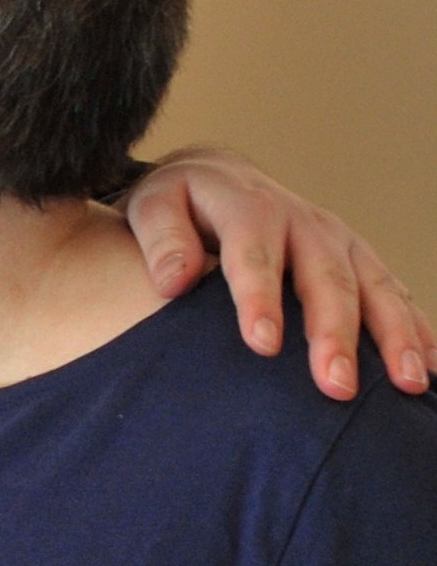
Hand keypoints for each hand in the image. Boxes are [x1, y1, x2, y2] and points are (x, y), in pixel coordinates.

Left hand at [124, 147, 435, 401]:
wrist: (217, 178)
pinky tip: (429, 367)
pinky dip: (416, 327)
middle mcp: (305, 223)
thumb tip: (174, 281)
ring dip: (394, 335)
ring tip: (407, 384)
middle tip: (335, 387)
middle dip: (334, 333)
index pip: (255, 255)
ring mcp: (340, 241)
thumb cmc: (181, 205)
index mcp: (250, 210)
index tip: (262, 344)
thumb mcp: (155, 206)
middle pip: (326, 278)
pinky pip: (395, 293)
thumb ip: (161, 240)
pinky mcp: (359, 259)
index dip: (260, 298)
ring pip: (376, 285)